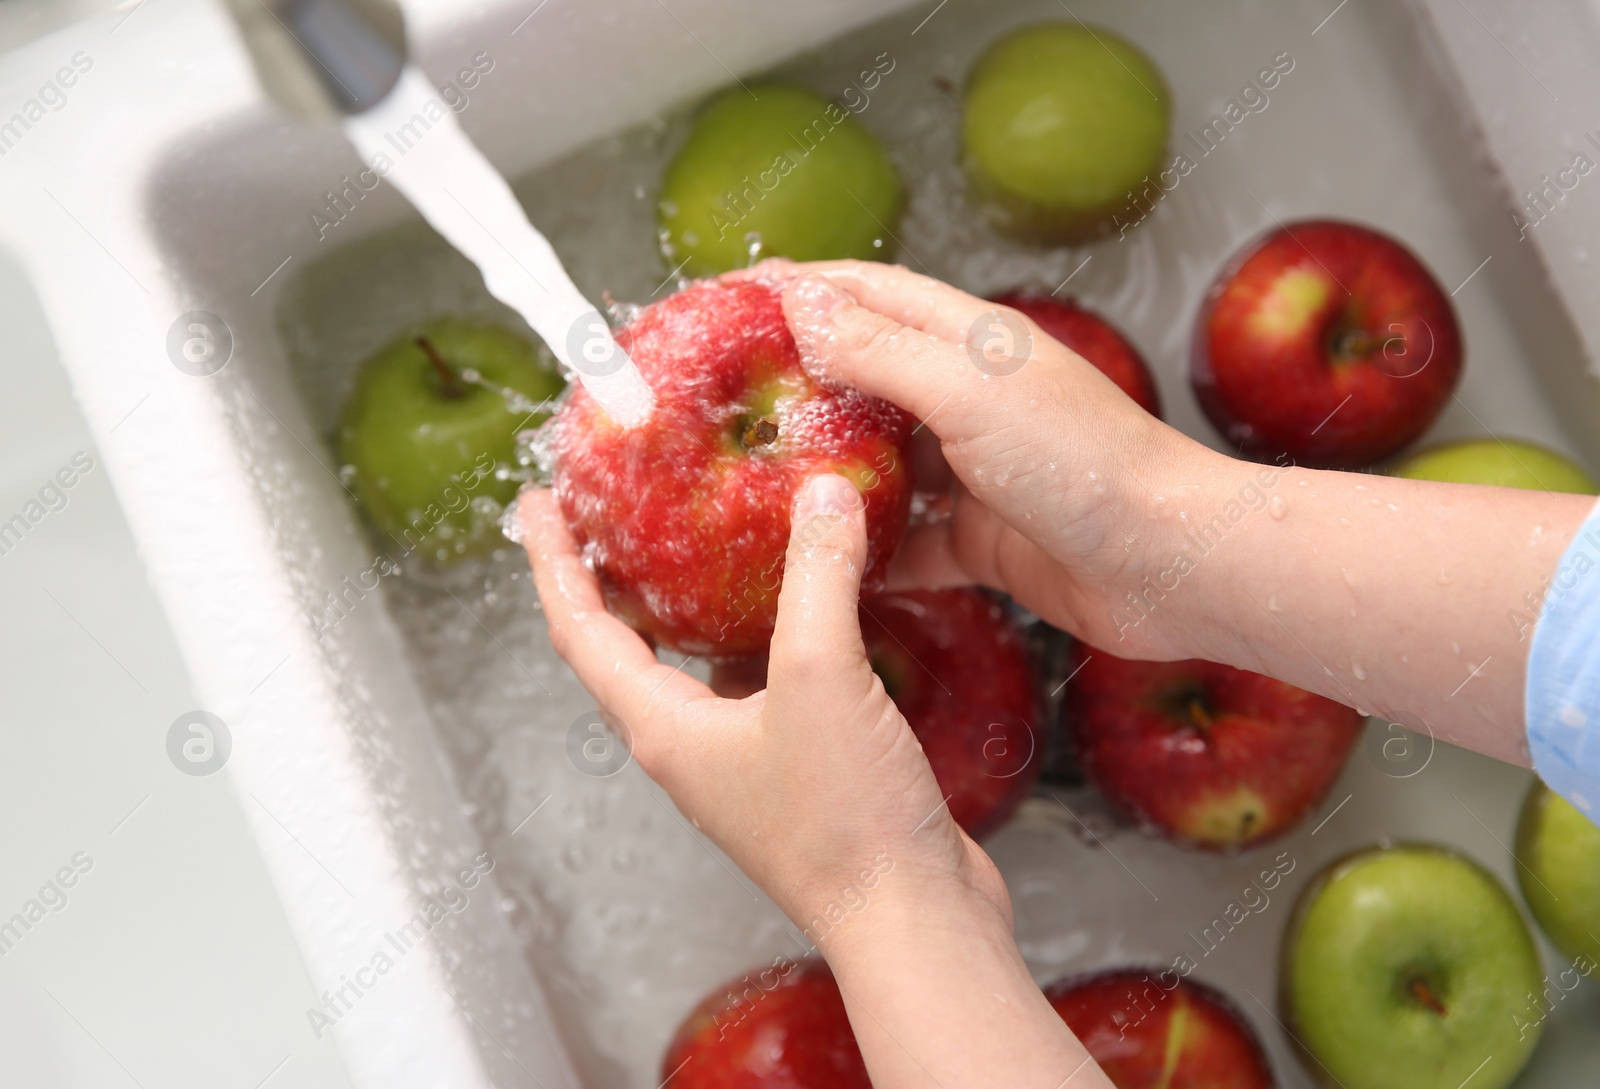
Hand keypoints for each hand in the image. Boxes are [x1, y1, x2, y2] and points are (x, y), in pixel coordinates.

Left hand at [523, 434, 1110, 1088]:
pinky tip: (800, 606)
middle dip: (607, 579)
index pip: (581, 630)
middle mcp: (691, 746)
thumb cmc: (846, 825)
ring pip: (695, 666)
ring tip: (696, 545)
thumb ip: (817, 576)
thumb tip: (820, 496)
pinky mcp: (796, 768)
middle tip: (602, 516)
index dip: (553, 561)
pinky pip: (762, 682)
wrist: (910, 915)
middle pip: (624, 648)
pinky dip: (763, 634)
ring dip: (686, 606)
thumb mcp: (823, 675)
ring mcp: (741, 760)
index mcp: (665, 729)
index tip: (537, 506)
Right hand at [742, 258, 1224, 659]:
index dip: (803, 288)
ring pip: (885, 464)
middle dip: (801, 383)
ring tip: (752, 483)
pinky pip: (912, 542)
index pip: (870, 294)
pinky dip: (870, 549)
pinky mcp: (985, 540)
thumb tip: (800, 303)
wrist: (1170, 563)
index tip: (732, 296)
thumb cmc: (1082, 462)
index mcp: (971, 342)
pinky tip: (822, 561)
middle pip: (869, 378)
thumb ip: (880, 350)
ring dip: (829, 471)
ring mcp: (978, 472)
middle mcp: (971, 399)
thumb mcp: (968, 389)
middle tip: (724, 400)